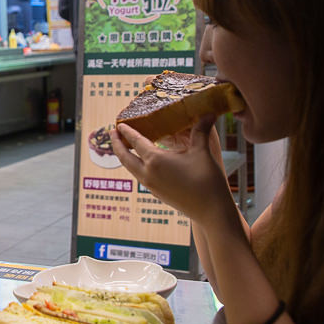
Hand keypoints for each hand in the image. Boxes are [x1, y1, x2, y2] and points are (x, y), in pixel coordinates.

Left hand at [111, 116, 234, 224]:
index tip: (119, 124)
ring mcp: (150, 185)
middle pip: (124, 156)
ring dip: (124, 156)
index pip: (136, 142)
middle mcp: (147, 173)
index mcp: (155, 160)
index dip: (127, 131)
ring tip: (124, 146)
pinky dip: (134, 166)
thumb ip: (201, 131)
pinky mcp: (155, 194)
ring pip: (130, 168)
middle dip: (117, 144)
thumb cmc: (207, 180)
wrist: (211, 211)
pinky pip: (139, 176)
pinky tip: (141, 163)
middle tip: (112, 132)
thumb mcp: (202, 152)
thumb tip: (208, 113)